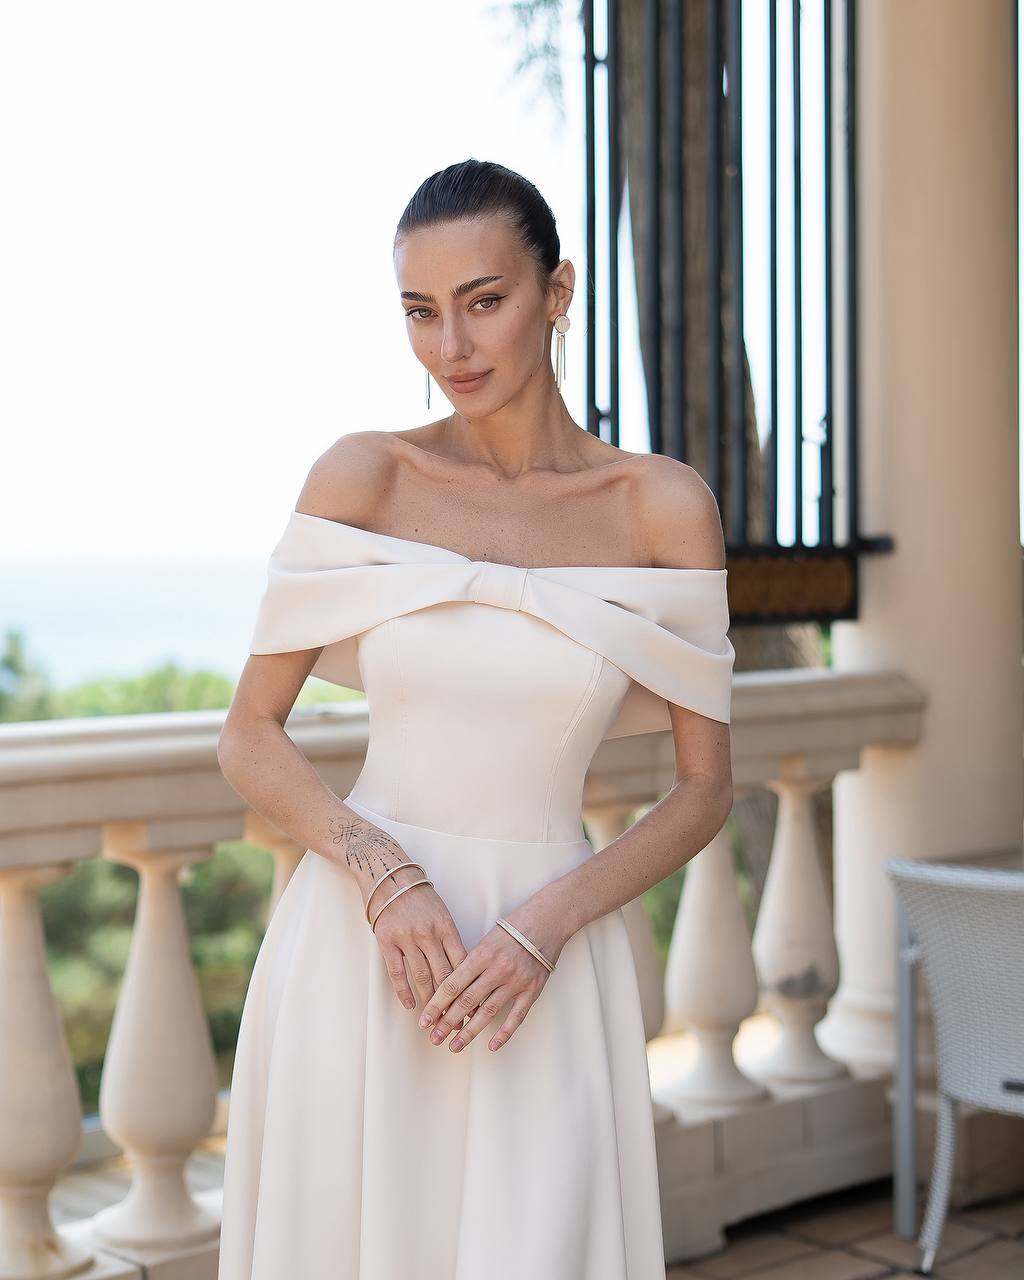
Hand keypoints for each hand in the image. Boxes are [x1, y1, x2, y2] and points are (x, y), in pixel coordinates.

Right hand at [368, 869, 468, 1013]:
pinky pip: (397, 971)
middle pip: (444, 974)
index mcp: (446, 926)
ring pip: (422, 977)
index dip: (470, 987)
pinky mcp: (386, 941)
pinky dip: (404, 991)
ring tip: (436, 1021)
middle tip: (459, 1023)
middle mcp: (428, 933)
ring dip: (430, 1002)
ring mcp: (407, 937)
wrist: (388, 875)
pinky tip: (410, 1005)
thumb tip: (462, 970)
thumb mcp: (441, 912)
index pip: (462, 963)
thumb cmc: (419, 895)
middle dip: (453, 1002)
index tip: (476, 1007)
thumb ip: (449, 938)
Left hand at [417, 899, 569, 1053]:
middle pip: (467, 1001)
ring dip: (469, 1032)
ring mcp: (516, 981)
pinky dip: (504, 1033)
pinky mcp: (533, 989)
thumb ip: (470, 964)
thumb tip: (451, 991)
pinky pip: (517, 1016)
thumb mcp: (486, 940)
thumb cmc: (512, 929)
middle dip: (447, 1022)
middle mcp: (498, 968)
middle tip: (432, 1039)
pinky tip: (491, 1046)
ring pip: (488, 1012)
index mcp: (482, 954)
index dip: (436, 1004)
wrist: (547, 921)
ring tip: (454, 1047)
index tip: (424, 1020)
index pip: (453, 984)